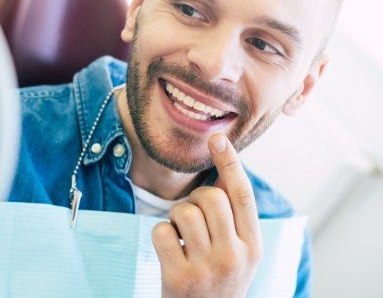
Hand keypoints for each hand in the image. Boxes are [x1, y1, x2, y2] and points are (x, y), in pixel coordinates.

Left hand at [152, 134, 261, 297]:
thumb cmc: (219, 278)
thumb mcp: (239, 252)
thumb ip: (234, 218)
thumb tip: (221, 168)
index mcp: (254, 246)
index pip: (243, 196)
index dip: (230, 163)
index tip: (217, 138)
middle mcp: (235, 257)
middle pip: (210, 198)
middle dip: (195, 198)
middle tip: (193, 216)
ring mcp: (207, 269)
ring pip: (183, 211)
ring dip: (176, 217)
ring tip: (183, 237)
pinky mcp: (179, 278)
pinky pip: (161, 231)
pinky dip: (161, 235)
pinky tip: (170, 251)